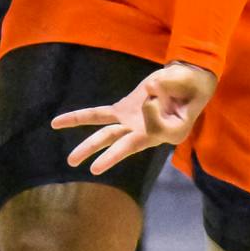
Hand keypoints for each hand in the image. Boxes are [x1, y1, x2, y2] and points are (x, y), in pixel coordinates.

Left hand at [52, 61, 217, 174]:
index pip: (154, 129)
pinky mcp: (122, 111)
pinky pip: (97, 115)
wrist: (187, 80)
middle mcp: (149, 134)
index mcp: (171, 131)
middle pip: (126, 145)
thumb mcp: (186, 81)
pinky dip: (78, 118)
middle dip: (109, 156)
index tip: (153, 95)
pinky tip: (57, 123)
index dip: (150, 112)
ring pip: (107, 136)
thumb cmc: (191, 84)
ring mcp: (133, 124)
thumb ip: (167, 84)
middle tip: (93, 169)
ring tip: (71, 161)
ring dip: (89, 147)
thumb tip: (147, 91)